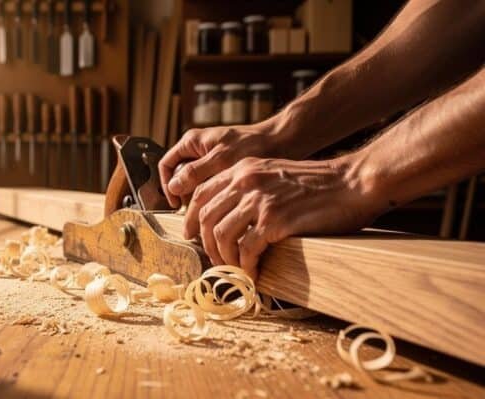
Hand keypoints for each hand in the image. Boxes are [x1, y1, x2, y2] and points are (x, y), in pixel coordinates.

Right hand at [159, 119, 284, 207]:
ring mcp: (210, 160)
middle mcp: (198, 150)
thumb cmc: (253, 144)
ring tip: (210, 211)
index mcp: (192, 142)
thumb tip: (173, 187)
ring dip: (200, 198)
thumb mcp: (221, 159)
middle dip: (185, 195)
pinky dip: (213, 197)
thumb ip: (195, 172)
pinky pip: (210, 185)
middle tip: (196, 212)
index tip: (175, 204)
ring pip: (195, 184)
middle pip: (180, 177)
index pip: (166, 165)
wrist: (282, 140)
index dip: (166, 185)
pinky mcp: (223, 169)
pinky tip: (222, 206)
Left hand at [184, 156, 383, 279]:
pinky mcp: (275, 220)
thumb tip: (230, 217)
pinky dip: (246, 267)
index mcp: (242, 169)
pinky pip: (247, 250)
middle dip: (206, 245)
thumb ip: (249, 188)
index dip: (192, 220)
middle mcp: (246, 181)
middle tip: (217, 262)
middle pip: (205, 218)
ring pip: (221, 235)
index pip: (201, 194)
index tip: (194, 238)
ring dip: (225, 259)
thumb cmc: (318, 183)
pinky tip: (254, 275)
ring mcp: (259, 200)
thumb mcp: (274, 173)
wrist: (353, 183)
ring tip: (235, 271)